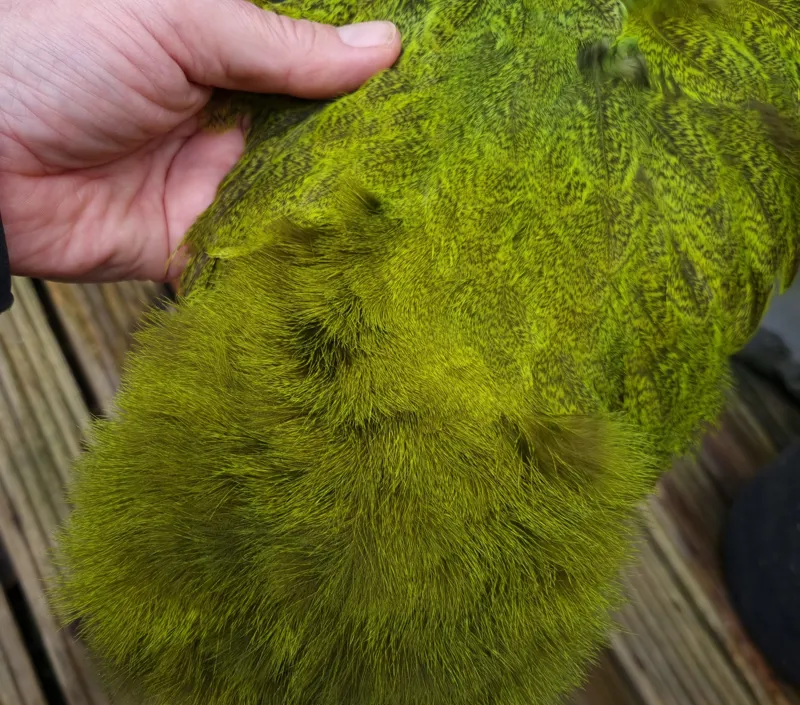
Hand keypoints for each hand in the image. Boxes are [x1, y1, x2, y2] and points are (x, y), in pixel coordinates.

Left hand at [0, 0, 399, 281]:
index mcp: (224, 56)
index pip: (315, 72)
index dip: (369, 85)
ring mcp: (211, 186)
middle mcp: (226, 123)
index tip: (432, 99)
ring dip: (333, 214)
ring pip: (292, 204)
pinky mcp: (191, 246)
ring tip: (406, 222)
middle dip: (363, 158)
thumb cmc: (58, 55)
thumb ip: (280, 46)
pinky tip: (346, 269)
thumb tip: (385, 47)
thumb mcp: (179, 21)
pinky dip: (289, 265)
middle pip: (314, 144)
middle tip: (432, 172)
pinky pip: (252, 258)